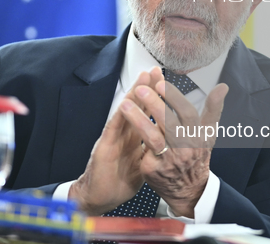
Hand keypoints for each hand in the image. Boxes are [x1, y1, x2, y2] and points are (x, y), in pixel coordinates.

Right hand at [68, 69, 163, 214]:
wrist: (100, 198)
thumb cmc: (119, 181)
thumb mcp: (143, 163)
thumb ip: (152, 149)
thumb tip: (169, 141)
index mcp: (135, 137)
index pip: (147, 113)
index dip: (156, 97)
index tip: (165, 81)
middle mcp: (124, 134)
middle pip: (137, 106)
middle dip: (147, 88)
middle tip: (155, 71)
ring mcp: (113, 138)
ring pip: (125, 112)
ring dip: (134, 95)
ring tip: (142, 79)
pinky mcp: (104, 148)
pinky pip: (113, 130)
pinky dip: (119, 116)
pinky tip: (124, 105)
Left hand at [120, 75, 228, 217]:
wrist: (189, 191)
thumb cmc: (196, 156)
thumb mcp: (209, 134)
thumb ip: (214, 109)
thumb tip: (222, 87)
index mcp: (198, 136)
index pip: (188, 113)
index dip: (175, 98)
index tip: (161, 83)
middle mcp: (185, 148)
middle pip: (169, 123)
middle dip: (153, 104)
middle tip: (140, 89)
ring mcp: (169, 160)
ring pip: (153, 137)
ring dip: (138, 119)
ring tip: (125, 104)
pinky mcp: (153, 170)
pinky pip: (142, 150)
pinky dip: (134, 137)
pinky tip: (123, 125)